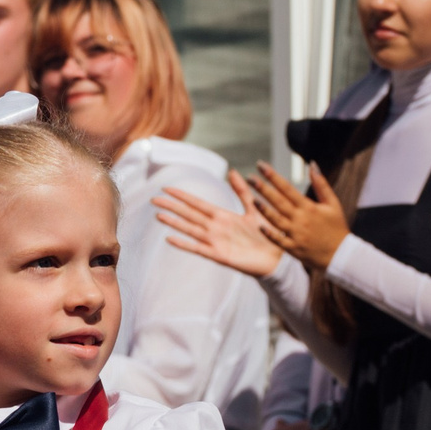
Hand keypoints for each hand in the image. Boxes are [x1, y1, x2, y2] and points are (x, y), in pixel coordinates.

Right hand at [155, 180, 280, 278]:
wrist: (276, 257)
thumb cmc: (266, 234)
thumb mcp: (254, 208)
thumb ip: (242, 191)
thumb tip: (233, 171)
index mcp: (222, 216)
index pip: (197, 204)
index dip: (182, 196)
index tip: (167, 189)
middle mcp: (215, 228)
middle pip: (189, 214)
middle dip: (172, 207)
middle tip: (154, 200)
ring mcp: (215, 241)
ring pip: (190, 229)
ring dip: (175, 223)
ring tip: (158, 215)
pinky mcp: (219, 255)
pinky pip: (199, 248)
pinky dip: (184, 244)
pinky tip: (170, 239)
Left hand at [247, 164, 349, 273]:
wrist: (341, 255)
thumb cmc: (337, 228)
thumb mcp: (333, 203)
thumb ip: (321, 184)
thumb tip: (313, 164)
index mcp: (309, 207)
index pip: (287, 188)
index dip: (273, 176)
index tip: (261, 166)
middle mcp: (300, 219)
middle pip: (278, 202)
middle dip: (263, 188)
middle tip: (249, 178)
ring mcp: (296, 234)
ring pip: (276, 220)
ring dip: (263, 210)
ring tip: (251, 199)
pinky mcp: (294, 248)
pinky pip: (279, 241)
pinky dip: (270, 234)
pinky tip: (259, 227)